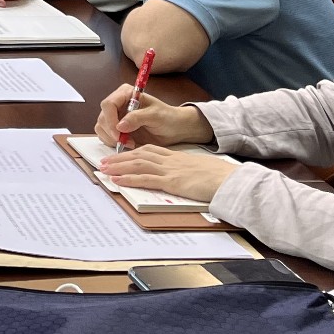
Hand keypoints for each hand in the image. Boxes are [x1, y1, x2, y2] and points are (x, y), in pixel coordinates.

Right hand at [93, 83, 214, 148]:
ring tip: (130, 143)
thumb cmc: (167, 117)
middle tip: (126, 142)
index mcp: (125, 94)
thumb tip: (120, 126)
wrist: (175, 129)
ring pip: (101, 128)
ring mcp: (116, 117)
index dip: (110, 120)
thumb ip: (137, 118)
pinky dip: (113, 143)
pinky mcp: (116, 130)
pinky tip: (128, 144)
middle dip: (111, 132)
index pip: (108, 104)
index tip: (119, 133)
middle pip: (102, 117)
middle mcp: (118, 104)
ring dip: (112, 139)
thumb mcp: (155, 115)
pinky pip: (106, 136)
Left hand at [98, 145, 235, 204]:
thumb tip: (181, 178)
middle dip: (119, 158)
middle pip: (139, 155)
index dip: (131, 152)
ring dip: (118, 167)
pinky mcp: (172, 182)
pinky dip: (129, 178)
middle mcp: (170, 160)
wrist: (229, 179)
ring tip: (103, 169)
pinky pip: (146, 179)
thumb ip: (186, 171)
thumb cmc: (218, 177)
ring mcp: (170, 170)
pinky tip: (118, 180)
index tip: (119, 155)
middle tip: (103, 162)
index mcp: (176, 157)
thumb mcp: (198, 170)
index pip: (148, 151)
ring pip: (138, 164)